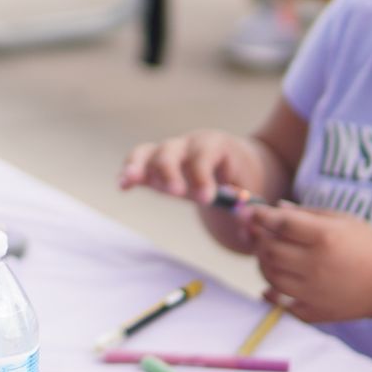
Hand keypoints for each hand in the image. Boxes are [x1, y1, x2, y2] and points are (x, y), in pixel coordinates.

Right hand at [118, 130, 261, 205]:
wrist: (232, 162)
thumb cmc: (241, 177)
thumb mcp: (250, 189)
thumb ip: (247, 207)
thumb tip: (246, 227)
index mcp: (215, 145)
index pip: (204, 156)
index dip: (202, 176)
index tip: (205, 199)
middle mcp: (188, 144)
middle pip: (171, 151)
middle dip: (170, 171)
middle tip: (175, 193)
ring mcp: (168, 151)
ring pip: (148, 152)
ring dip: (138, 166)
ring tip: (129, 181)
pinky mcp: (154, 163)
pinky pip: (137, 161)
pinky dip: (129, 172)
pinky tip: (122, 186)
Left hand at [248, 204, 371, 322]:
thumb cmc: (370, 246)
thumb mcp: (344, 221)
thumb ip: (307, 214)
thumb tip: (275, 208)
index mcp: (325, 237)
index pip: (279, 223)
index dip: (260, 216)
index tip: (253, 213)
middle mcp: (316, 265)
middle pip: (269, 250)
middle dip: (260, 240)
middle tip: (262, 236)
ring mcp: (313, 291)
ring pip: (269, 276)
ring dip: (263, 264)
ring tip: (272, 257)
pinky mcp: (314, 311)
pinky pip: (279, 303)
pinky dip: (271, 293)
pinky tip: (275, 284)